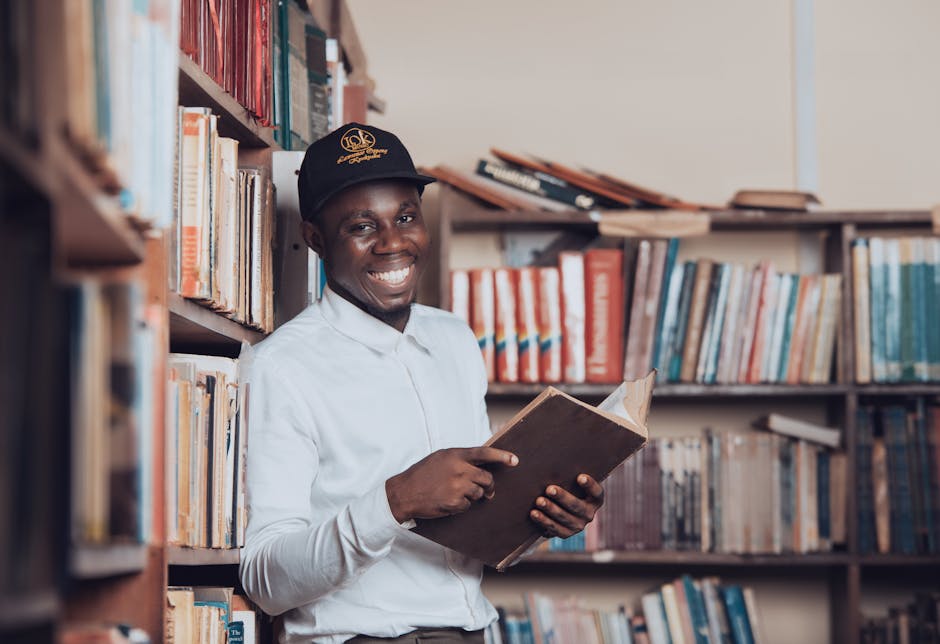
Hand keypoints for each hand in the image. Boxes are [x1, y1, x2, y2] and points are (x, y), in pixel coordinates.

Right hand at [385, 447, 518, 522]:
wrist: (404, 492)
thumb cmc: (422, 474)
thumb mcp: (441, 458)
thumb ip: (460, 459)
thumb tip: (482, 467)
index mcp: (455, 455)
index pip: (484, 453)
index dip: (501, 456)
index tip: (515, 460)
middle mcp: (458, 469)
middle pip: (487, 478)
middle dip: (489, 486)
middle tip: (488, 490)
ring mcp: (457, 486)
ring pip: (479, 493)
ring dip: (473, 496)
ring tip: (455, 493)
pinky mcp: (454, 502)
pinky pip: (468, 505)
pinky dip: (462, 506)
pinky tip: (448, 501)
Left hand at [529, 474, 603, 538]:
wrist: (559, 508)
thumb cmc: (566, 486)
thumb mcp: (571, 480)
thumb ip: (568, 473)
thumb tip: (550, 456)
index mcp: (595, 499)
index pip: (597, 492)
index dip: (590, 485)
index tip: (580, 476)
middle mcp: (589, 514)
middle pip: (577, 506)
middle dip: (563, 497)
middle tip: (549, 489)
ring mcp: (578, 525)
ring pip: (564, 518)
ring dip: (551, 509)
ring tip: (539, 501)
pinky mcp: (566, 533)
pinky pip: (554, 528)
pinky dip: (543, 521)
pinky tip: (534, 513)